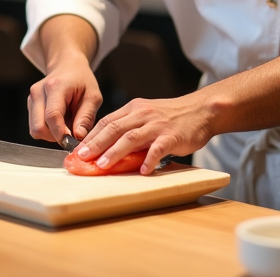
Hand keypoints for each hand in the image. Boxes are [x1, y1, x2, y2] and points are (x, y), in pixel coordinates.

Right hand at [27, 53, 103, 143]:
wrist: (67, 67)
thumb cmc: (82, 80)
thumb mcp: (93, 96)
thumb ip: (86, 117)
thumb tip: (78, 137)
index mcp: (56, 86)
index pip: (52, 116)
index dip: (61, 133)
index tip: (73, 142)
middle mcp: (39, 91)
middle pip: (39, 127)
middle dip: (55, 137)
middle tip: (72, 134)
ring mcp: (32, 98)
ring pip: (35, 130)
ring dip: (51, 135)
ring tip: (67, 124)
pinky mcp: (30, 105)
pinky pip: (35, 126)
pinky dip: (48, 130)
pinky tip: (60, 121)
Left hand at [75, 91, 215, 173]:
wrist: (202, 110)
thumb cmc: (172, 116)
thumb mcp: (147, 115)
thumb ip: (130, 128)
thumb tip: (108, 149)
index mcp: (134, 109)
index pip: (107, 121)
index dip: (91, 136)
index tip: (77, 151)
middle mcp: (143, 114)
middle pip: (114, 128)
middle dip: (96, 144)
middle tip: (82, 158)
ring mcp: (157, 125)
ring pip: (131, 137)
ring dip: (115, 152)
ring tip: (103, 165)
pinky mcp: (172, 136)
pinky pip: (158, 148)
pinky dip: (149, 159)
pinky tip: (143, 170)